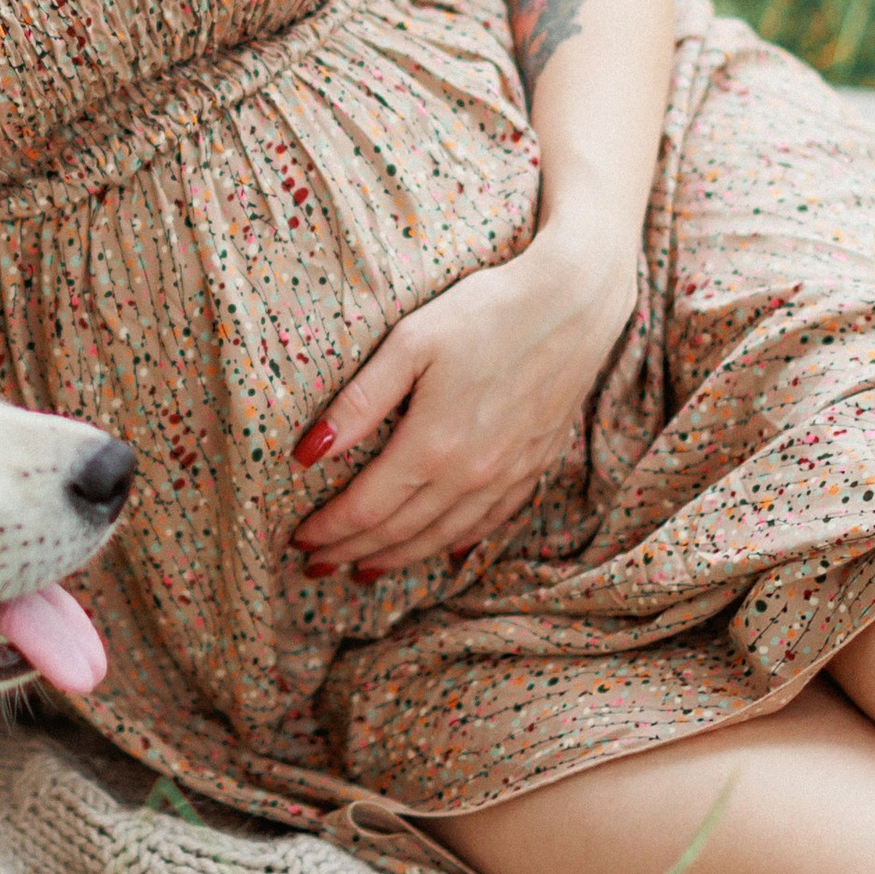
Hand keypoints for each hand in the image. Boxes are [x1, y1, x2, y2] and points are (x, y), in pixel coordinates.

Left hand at [294, 234, 636, 577]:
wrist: (575, 303)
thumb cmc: (486, 312)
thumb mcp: (409, 344)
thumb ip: (358, 403)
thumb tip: (306, 454)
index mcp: (432, 446)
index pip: (365, 509)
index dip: (329, 530)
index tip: (299, 539)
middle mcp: (471, 474)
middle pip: (399, 531)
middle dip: (352, 552)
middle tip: (317, 566)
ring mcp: (508, 476)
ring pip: (442, 537)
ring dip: (399, 558)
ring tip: (365, 571)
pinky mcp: (535, 467)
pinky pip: (489, 523)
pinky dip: (456, 544)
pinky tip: (440, 552)